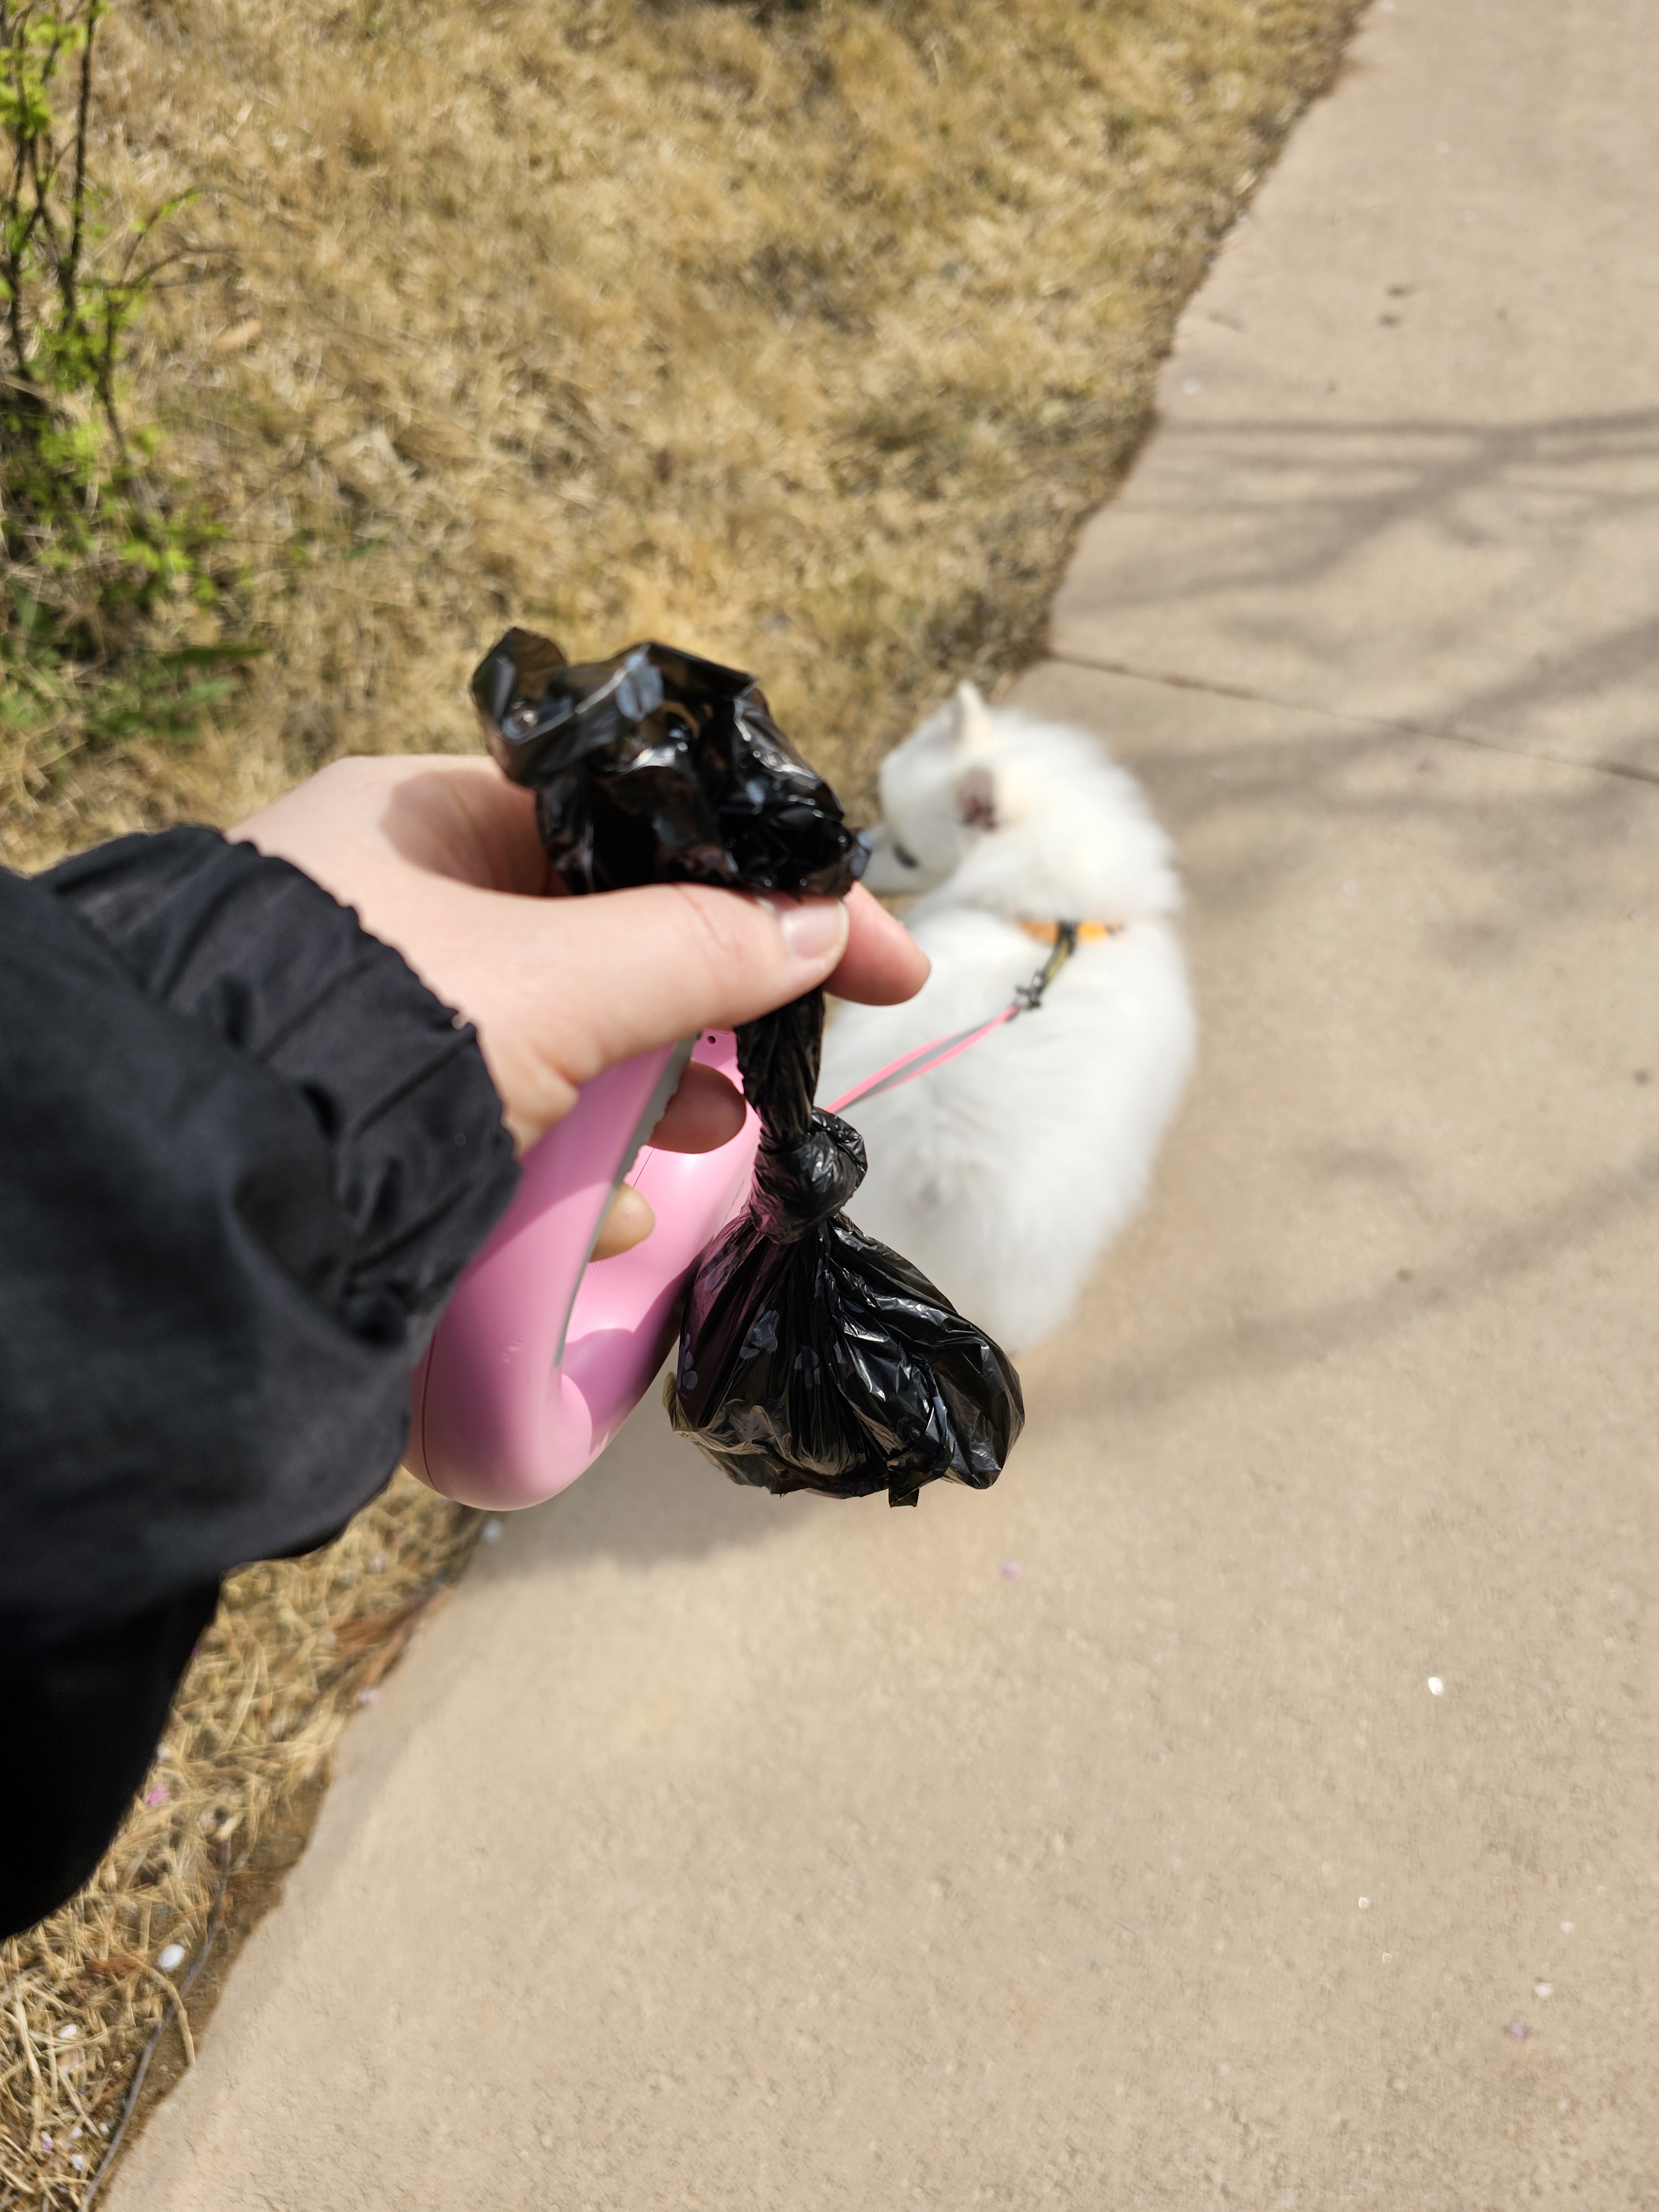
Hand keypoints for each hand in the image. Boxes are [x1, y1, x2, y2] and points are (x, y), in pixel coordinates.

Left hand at [230, 757, 927, 1175]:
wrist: (199, 1195)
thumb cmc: (370, 1040)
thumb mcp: (558, 983)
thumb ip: (698, 948)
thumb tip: (825, 925)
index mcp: (427, 822)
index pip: (634, 829)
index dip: (766, 884)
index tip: (873, 954)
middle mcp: (399, 901)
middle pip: (605, 942)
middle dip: (703, 1010)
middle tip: (780, 1064)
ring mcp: (383, 1010)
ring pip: (562, 1040)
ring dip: (645, 1100)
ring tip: (709, 1143)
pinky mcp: (373, 1112)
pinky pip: (504, 1119)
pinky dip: (569, 1165)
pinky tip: (605, 1218)